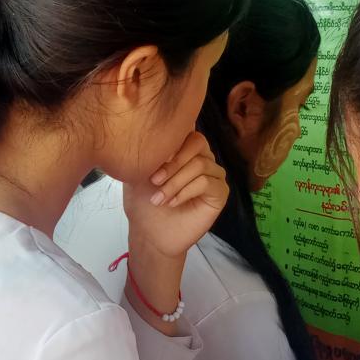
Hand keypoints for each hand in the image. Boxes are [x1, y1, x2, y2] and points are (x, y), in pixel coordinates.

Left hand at [123, 132, 228, 261]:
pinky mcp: (220, 193)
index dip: (171, 140)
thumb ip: (149, 147)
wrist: (148, 232)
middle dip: (173, 162)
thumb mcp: (139, 169)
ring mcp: (213, 174)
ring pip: (200, 165)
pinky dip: (185, 192)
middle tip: (154, 180)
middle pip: (198, 142)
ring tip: (158, 198)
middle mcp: (203, 157)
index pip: (187, 127)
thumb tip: (154, 127)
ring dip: (175, 182)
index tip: (152, 158)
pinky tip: (172, 203)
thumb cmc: (143, 200)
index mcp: (185, 147)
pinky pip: (206, 182)